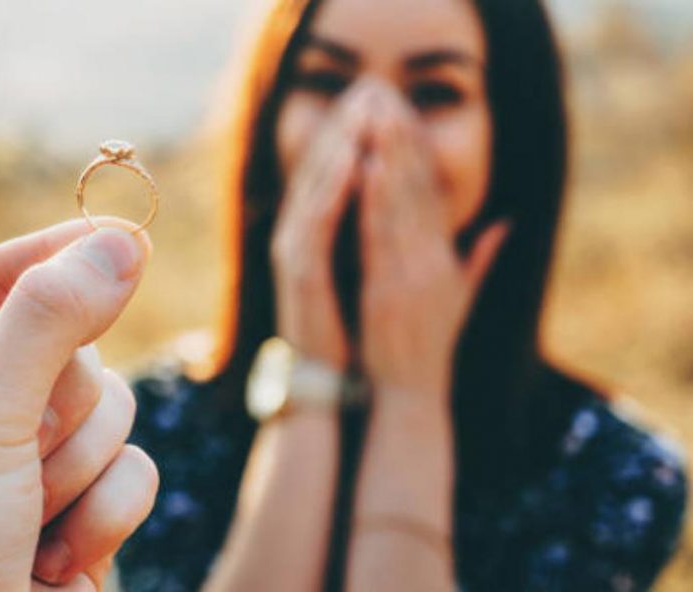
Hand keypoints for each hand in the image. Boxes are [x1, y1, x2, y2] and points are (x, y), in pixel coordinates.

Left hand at [0, 218, 158, 591]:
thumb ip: (46, 323)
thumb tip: (120, 242)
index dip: (59, 253)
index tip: (126, 233)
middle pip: (72, 347)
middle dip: (61, 408)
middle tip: (19, 457)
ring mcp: (32, 468)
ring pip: (116, 410)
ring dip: (81, 469)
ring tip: (27, 523)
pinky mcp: (82, 515)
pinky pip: (137, 472)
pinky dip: (105, 515)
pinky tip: (52, 563)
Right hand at [270, 83, 375, 367]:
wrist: (331, 379)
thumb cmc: (358, 330)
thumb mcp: (383, 275)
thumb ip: (399, 240)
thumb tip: (429, 213)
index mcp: (323, 234)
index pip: (340, 173)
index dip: (361, 134)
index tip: (387, 100)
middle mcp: (303, 234)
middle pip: (322, 168)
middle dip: (347, 125)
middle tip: (370, 85)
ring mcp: (296, 250)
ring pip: (316, 184)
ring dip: (338, 143)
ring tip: (363, 107)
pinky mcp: (297, 269)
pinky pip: (315, 218)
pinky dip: (332, 187)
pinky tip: (353, 157)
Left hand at [359, 87, 509, 403]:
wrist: (410, 394)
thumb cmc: (428, 348)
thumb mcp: (460, 298)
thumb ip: (480, 258)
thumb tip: (505, 222)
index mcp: (445, 260)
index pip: (434, 195)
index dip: (420, 152)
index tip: (407, 116)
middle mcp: (431, 261)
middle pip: (419, 190)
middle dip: (403, 141)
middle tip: (389, 99)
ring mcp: (409, 274)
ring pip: (401, 204)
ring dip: (389, 157)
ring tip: (377, 117)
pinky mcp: (387, 289)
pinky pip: (378, 236)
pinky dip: (373, 201)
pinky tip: (364, 168)